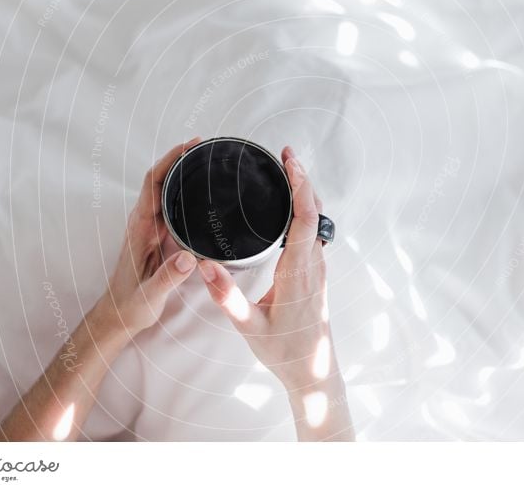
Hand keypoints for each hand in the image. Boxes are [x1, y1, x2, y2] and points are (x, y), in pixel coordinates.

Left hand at [98, 137, 201, 336]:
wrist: (118, 316)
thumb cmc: (131, 306)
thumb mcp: (150, 296)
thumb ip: (169, 278)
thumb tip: (189, 258)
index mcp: (140, 228)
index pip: (153, 183)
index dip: (170, 160)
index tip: (190, 145)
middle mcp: (144, 223)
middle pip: (160, 180)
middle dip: (180, 158)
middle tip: (208, 148)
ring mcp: (151, 228)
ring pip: (166, 191)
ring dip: (183, 173)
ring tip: (209, 162)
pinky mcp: (159, 237)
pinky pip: (171, 207)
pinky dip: (185, 193)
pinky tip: (202, 193)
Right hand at [197, 147, 353, 439]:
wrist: (311, 370)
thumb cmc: (282, 351)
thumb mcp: (248, 327)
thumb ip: (225, 297)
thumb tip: (206, 265)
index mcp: (298, 273)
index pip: (305, 219)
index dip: (300, 186)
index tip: (290, 162)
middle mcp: (313, 265)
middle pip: (315, 211)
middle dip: (302, 179)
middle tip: (285, 154)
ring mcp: (317, 268)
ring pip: (317, 220)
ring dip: (305, 192)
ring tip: (287, 169)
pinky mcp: (315, 272)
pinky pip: (313, 232)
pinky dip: (304, 209)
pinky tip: (290, 204)